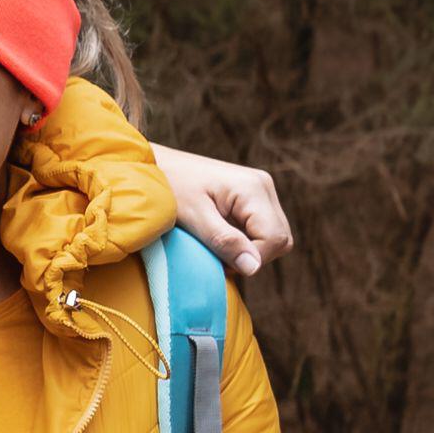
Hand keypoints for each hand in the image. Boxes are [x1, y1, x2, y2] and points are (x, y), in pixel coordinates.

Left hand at [150, 145, 292, 275]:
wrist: (153, 164)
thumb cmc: (169, 187)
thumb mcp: (194, 217)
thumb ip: (224, 241)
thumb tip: (253, 268)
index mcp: (254, 189)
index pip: (275, 239)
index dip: (251, 258)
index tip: (220, 262)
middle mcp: (264, 186)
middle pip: (280, 239)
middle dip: (252, 256)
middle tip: (217, 255)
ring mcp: (260, 190)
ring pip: (273, 237)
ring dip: (247, 249)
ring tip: (215, 244)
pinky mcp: (252, 197)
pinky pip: (260, 229)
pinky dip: (243, 240)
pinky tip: (218, 236)